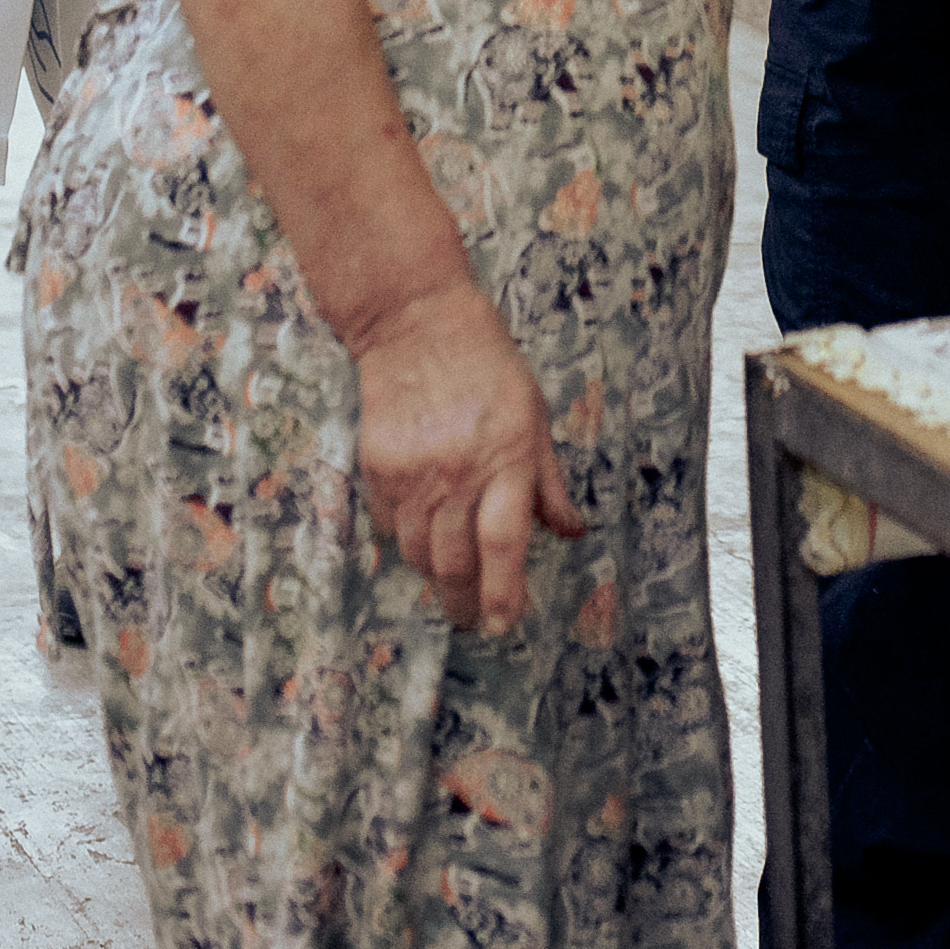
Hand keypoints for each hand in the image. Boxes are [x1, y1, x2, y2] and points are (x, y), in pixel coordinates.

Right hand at [352, 280, 583, 635]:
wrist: (416, 325)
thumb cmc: (489, 366)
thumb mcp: (535, 414)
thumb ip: (548, 481)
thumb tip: (573, 532)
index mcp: (507, 458)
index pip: (504, 544)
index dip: (504, 593)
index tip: (503, 623)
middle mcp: (458, 474)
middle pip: (456, 564)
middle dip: (466, 604)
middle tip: (474, 620)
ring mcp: (412, 475)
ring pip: (418, 556)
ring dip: (436, 579)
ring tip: (451, 583)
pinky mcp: (377, 471)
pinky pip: (388, 530)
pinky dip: (405, 544)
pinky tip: (420, 537)